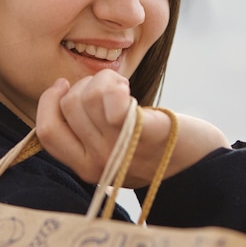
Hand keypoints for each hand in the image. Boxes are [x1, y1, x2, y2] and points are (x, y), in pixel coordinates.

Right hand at [36, 70, 230, 187]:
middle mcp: (98, 162)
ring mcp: (120, 150)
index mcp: (85, 167)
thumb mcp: (109, 147)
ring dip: (105, 79)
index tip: (63, 84)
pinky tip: (127, 89)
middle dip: (87, 83)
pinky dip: (116, 86)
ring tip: (123, 89)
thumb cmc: (151, 147)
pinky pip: (115, 105)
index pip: (47, 131)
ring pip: (89, 96)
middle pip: (70, 104)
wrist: (199, 165)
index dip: (49, 101)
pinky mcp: (145, 134)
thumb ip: (84, 129)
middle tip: (111, 88)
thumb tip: (62, 90)